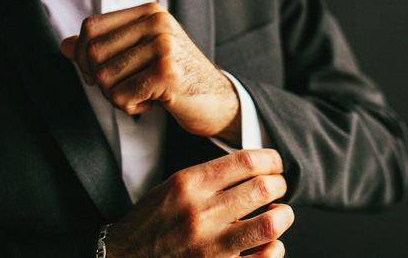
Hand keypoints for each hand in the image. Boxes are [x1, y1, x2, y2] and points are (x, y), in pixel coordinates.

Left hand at [60, 2, 240, 142]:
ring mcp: (164, 46)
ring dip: (118, 96)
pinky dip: (132, 107)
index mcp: (150, 12)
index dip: (83, 55)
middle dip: (102, 80)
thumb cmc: (177, 77)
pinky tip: (153, 103)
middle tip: (127, 87)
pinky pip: (122, 96)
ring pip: (105, 77)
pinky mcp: (168, 73)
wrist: (217, 100)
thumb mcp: (141, 54)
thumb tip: (64, 45)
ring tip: (143, 94)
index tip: (99, 73)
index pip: (91, 27)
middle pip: (93, 53)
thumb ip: (105, 46)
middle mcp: (158, 23)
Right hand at [107, 149, 293, 257]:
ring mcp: (210, 245)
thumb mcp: (175, 185)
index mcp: (190, 183)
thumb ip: (213, 175)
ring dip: (283, 216)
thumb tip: (257, 169)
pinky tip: (269, 244)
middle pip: (264, 188)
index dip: (271, 160)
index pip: (247, 161)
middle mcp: (201, 212)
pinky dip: (274, 249)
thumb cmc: (153, 220)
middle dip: (279, 185)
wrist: (125, 257)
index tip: (274, 164)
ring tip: (278, 213)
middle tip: (277, 187)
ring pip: (270, 224)